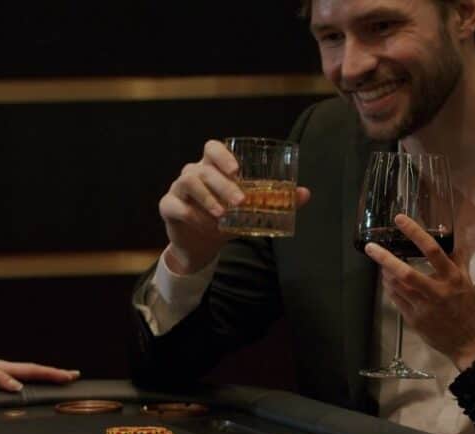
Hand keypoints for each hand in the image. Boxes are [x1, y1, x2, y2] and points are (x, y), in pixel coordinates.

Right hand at [158, 140, 310, 274]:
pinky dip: (191, 214)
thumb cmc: (227, 219)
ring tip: (223, 215)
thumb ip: (275, 201)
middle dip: (223, 184)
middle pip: (203, 169)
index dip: (223, 155)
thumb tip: (305, 193)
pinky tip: (206, 225)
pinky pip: (175, 206)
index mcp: (212, 167)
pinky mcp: (168, 207)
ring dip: (208, 198)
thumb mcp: (251, 211)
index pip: (212, 148)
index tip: (238, 169)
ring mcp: (178, 189)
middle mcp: (193, 173)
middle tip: (241, 202)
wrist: (202, 244)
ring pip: (189, 183)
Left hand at [364, 214, 474, 370]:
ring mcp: (424, 308)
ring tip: (381, 264)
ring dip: (386, 273)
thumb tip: (453, 238)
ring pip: (396, 287)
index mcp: (452, 278)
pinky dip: (390, 289)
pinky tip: (388, 282)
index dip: (415, 233)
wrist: (468, 341)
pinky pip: (396, 300)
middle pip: (406, 273)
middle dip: (386, 259)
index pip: (433, 250)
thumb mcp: (466, 281)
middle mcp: (437, 292)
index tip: (400, 220)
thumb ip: (457, 260)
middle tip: (371, 247)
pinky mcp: (414, 320)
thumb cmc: (468, 308)